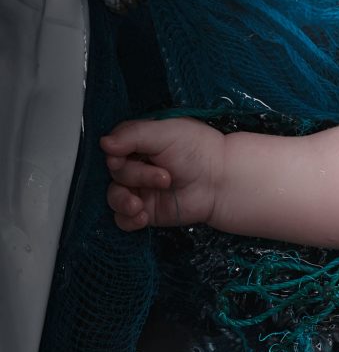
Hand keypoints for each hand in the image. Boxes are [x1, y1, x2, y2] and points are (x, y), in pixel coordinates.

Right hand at [101, 117, 224, 229]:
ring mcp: (139, 189)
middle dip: (136, 176)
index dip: (115, 155)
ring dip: (123, 201)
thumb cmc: (198, 151)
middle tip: (165, 177)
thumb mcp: (166, 132)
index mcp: (137, 142)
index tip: (122, 157)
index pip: (111, 148)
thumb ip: (133, 134)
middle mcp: (135, 165)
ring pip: (113, 196)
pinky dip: (128, 219)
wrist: (221, 181)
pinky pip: (123, 219)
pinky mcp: (146, 211)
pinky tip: (141, 216)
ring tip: (139, 205)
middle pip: (115, 173)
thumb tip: (104, 143)